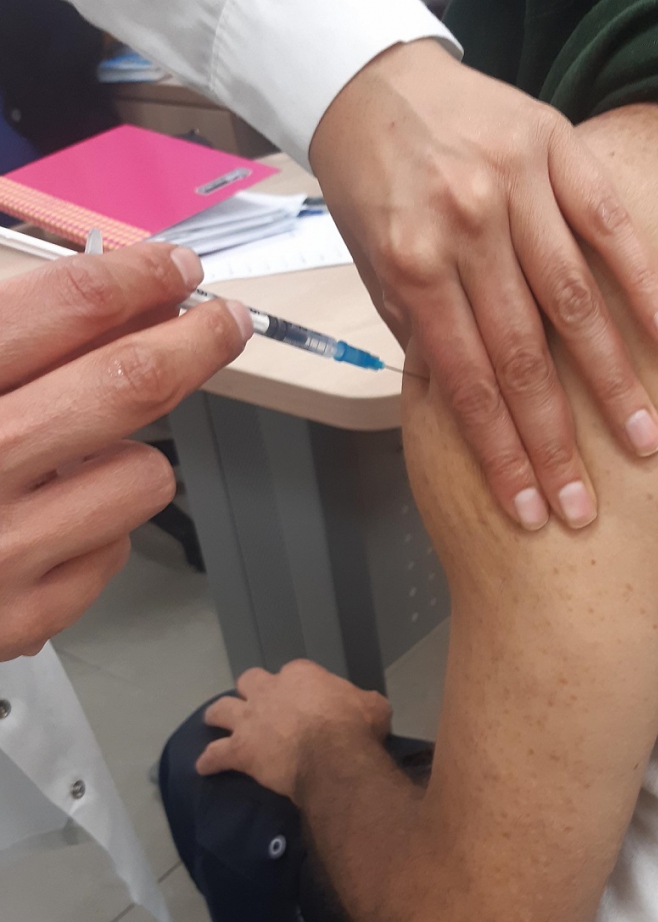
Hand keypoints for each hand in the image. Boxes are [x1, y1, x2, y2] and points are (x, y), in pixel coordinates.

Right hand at [0, 244, 251, 659]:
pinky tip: (45, 522)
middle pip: (132, 384)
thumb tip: (113, 300)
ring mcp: (0, 551)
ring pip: (146, 475)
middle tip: (223, 321)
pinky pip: (114, 548)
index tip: (175, 268)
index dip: (140, 276)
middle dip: (196, 342)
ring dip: (132, 454)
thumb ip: (7, 335)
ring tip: (82, 456)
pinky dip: (95, 528)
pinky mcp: (22, 618)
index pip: (69, 306)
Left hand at [197, 660, 391, 801]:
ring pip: (221, 709)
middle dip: (251, 690)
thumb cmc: (356, 727)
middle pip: (249, 681)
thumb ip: (362, 702)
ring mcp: (251, 718)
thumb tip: (365, 708)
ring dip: (218, 716)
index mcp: (302, 674)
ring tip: (214, 722)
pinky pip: (215, 754)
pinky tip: (205, 767)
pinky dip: (210, 761)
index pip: (293, 672)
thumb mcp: (373, 706)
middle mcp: (270, 689)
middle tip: (257, 705)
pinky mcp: (240, 749)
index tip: (303, 700)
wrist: (332, 755)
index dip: (296, 687)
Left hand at [310, 40, 657, 531]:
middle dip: (557, 441)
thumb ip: (425, 331)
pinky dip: (644, 282)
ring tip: (644, 440)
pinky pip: (610, 224)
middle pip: (523, 357)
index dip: (502, 455)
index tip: (531, 509)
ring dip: (612, 381)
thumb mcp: (376, 265)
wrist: (374, 82)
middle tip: (588, 504)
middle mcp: (465, 228)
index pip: (467, 384)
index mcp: (413, 265)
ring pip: (574, 302)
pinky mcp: (559, 149)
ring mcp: (516, 187)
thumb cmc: (372, 185)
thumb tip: (470, 402)